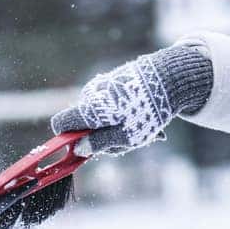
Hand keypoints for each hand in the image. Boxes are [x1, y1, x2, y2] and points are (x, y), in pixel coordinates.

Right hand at [51, 44, 212, 155]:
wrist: (169, 79)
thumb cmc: (146, 112)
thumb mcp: (125, 137)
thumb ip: (99, 144)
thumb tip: (79, 149)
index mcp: (89, 109)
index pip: (60, 124)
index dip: (67, 139)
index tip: (83, 148)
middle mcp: (90, 95)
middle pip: (83, 123)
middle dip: (99, 136)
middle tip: (128, 141)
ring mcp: (101, 85)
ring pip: (99, 115)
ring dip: (115, 126)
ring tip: (141, 126)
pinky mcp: (113, 80)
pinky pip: (110, 104)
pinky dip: (122, 113)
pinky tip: (142, 114)